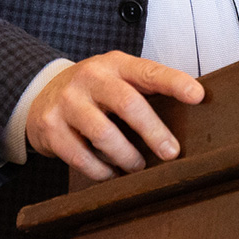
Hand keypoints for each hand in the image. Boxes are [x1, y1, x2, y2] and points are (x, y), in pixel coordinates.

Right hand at [25, 51, 204, 181]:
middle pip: (128, 104)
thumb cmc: (93, 91)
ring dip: (127, 156)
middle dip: (153, 131)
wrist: (40, 95)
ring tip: (138, 166)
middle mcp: (90, 77)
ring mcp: (68, 101)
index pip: (149, 71)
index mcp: (115, 64)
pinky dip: (101, 170)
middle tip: (171, 152)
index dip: (174, 82)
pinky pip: (81, 156)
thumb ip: (144, 90)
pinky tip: (111, 174)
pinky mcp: (51, 127)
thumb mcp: (117, 79)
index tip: (197, 95)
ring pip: (103, 134)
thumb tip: (188, 114)